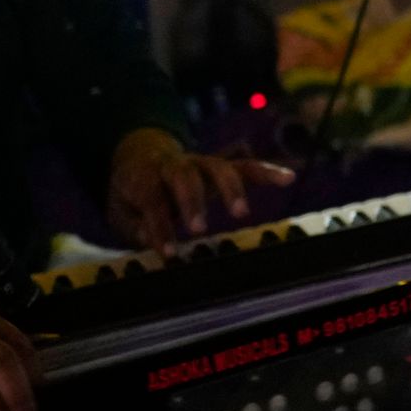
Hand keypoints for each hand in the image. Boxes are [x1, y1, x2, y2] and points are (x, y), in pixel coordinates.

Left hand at [105, 126, 293, 250]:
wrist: (140, 158)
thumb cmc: (134, 194)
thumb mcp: (122, 213)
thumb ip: (137, 227)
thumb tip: (154, 239)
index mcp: (144, 177)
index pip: (152, 200)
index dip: (160, 226)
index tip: (170, 253)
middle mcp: (174, 165)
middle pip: (184, 176)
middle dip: (193, 201)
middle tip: (199, 229)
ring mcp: (199, 163)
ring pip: (217, 167)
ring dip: (230, 189)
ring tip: (241, 213)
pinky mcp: (220, 166)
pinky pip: (245, 166)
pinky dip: (266, 171)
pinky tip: (288, 178)